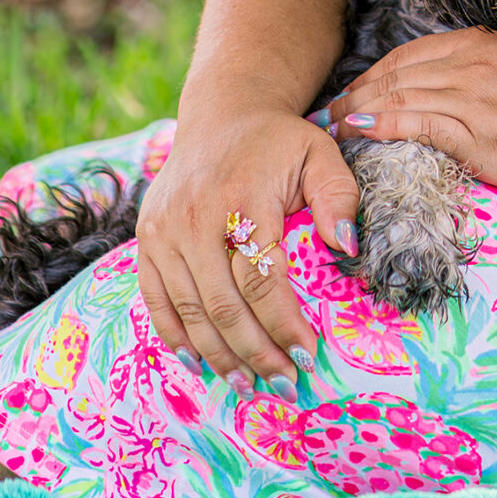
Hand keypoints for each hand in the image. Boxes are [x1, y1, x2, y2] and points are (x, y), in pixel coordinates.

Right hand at [134, 95, 359, 390]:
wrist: (223, 113)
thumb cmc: (278, 142)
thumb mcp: (319, 153)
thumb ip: (338, 196)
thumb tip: (349, 246)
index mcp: (241, 197)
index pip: (261, 279)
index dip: (284, 324)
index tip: (308, 354)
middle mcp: (195, 216)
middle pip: (223, 306)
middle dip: (256, 352)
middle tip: (284, 381)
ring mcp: (163, 230)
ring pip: (190, 311)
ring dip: (220, 356)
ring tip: (249, 385)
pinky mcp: (147, 238)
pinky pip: (156, 301)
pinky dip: (176, 337)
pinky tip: (200, 362)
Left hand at [329, 31, 496, 200]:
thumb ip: (488, 65)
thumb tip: (455, 79)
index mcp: (486, 44)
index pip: (412, 53)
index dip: (375, 72)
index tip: (355, 90)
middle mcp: (476, 65)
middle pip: (399, 72)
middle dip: (358, 91)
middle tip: (330, 111)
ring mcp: (477, 99)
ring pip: (402, 95)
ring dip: (360, 109)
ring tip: (335, 126)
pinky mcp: (480, 136)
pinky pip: (420, 124)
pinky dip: (385, 124)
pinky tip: (362, 130)